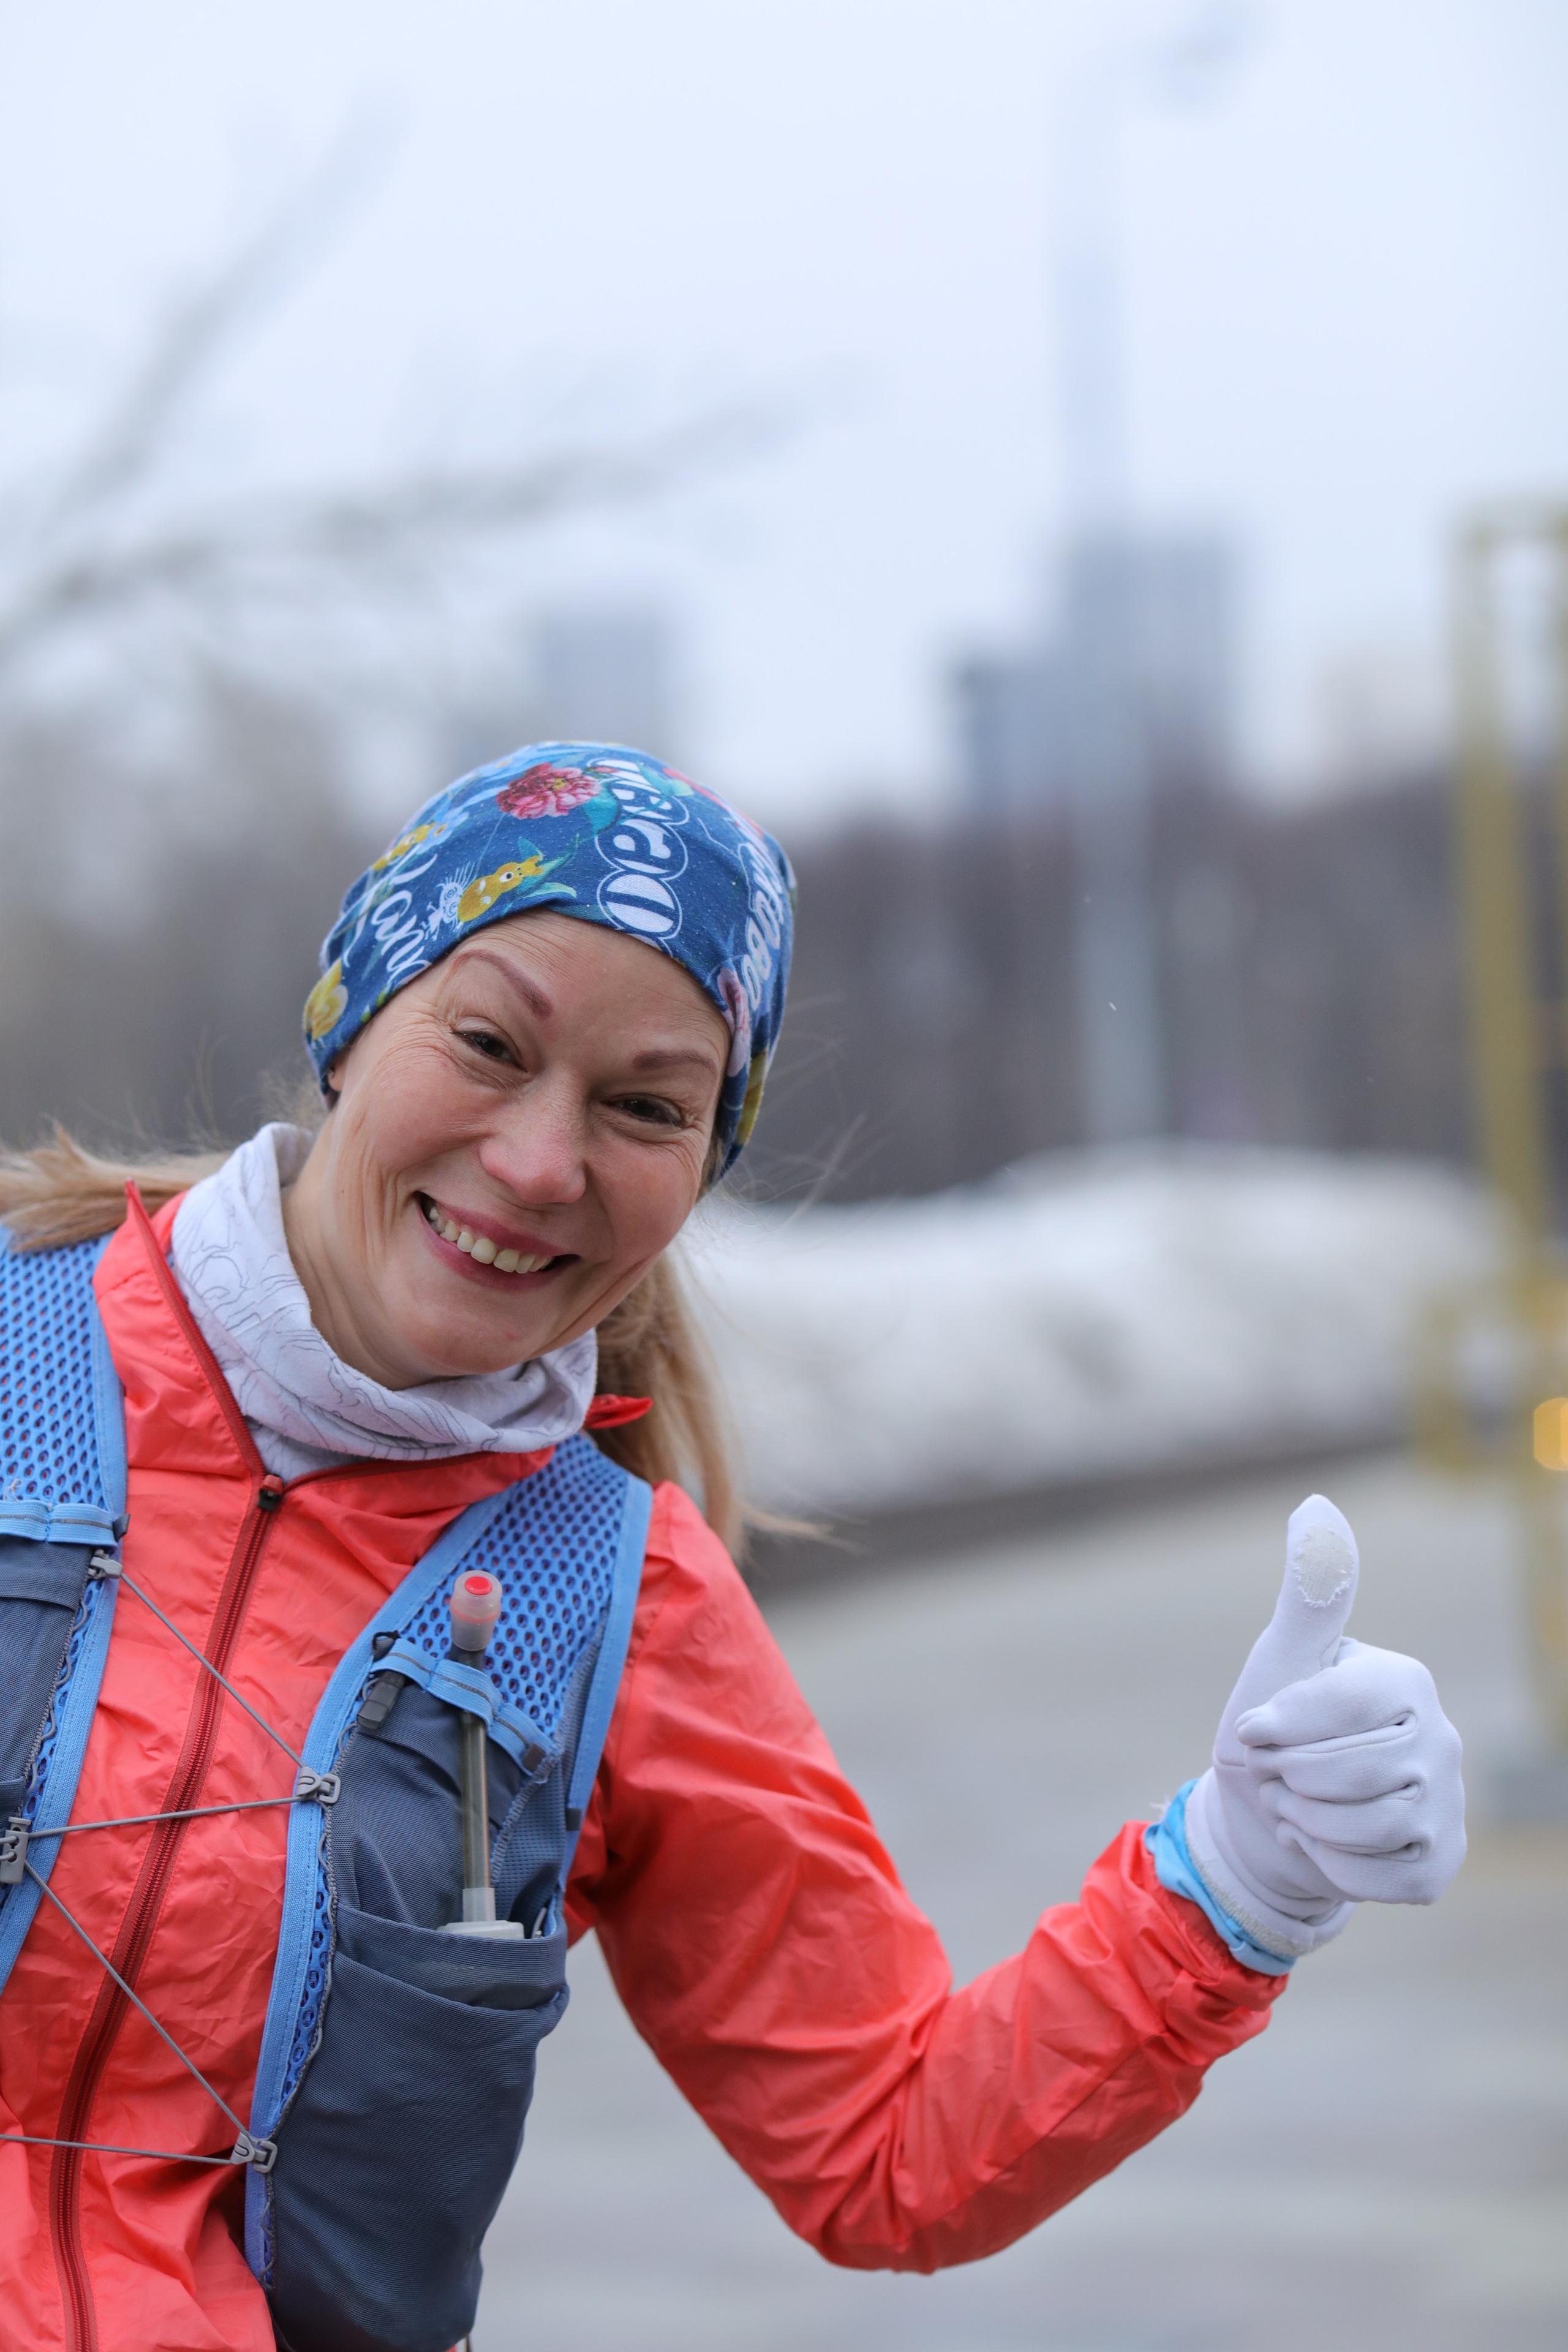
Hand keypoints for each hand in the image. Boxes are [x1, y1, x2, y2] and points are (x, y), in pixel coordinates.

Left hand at [1183, 1494, 1465, 1961]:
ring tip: (1297, 1804)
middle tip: (1279, 1774)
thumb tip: (1318, 1505)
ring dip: (1306, 1822)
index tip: (1253, 1730)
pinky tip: (1322, 1844)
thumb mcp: (1281, 1659)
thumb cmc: (1273, 1730)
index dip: (1279, 1727)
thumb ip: (1310, 1591)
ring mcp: (1449, 1805)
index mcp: (1405, 1680)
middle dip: (1289, 1778)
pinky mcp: (1439, 1864)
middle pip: (1348, 1772)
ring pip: (1365, 1827)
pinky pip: (1375, 1878)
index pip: (1337, 1707)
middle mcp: (1443, 1738)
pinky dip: (1329, 1866)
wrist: (1268, 1820)